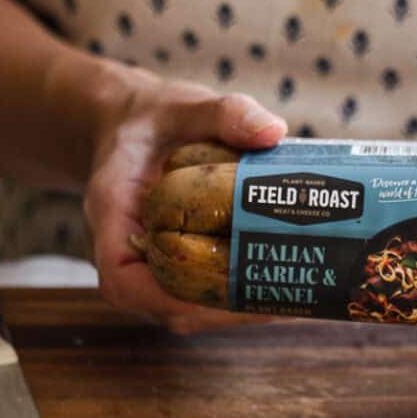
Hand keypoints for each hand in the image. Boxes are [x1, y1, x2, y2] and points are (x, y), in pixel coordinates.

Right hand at [84, 64, 286, 333]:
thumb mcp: (183, 106)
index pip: (124, 282)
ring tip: (303, 299)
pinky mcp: (182, 269)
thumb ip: (225, 113)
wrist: (138, 128)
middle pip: (171, 306)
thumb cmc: (154, 119)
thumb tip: (273, 132)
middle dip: (230, 311)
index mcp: (112, 217)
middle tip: (292, 302)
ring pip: (194, 308)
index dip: (171, 300)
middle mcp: (130, 255)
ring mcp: (156, 268)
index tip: (228, 295)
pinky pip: (209, 293)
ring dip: (246, 309)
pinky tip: (295, 284)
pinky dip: (248, 293)